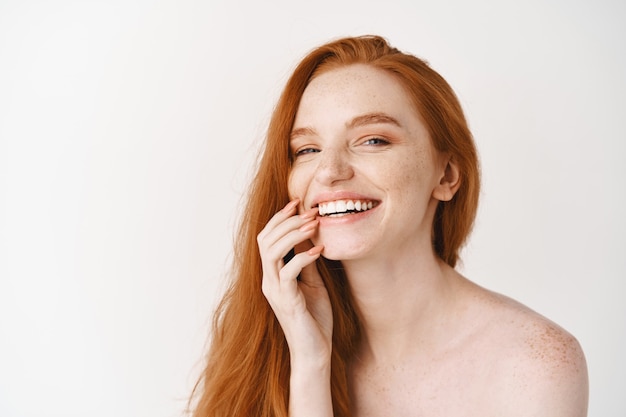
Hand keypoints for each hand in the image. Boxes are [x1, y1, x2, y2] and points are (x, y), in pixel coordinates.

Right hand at [257, 199, 332, 367]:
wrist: (314, 352)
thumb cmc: (314, 319)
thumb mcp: (312, 283)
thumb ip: (306, 262)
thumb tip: (308, 236)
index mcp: (272, 275)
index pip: (266, 238)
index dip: (279, 218)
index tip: (298, 203)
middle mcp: (268, 281)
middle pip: (265, 240)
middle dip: (287, 221)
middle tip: (310, 210)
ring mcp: (275, 291)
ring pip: (271, 252)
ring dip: (293, 234)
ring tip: (313, 224)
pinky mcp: (286, 301)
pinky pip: (288, 272)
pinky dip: (303, 257)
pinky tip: (320, 250)